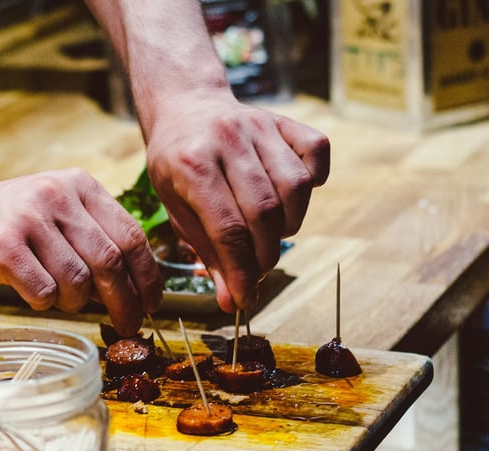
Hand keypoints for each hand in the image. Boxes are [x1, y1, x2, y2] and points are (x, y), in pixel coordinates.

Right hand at [0, 168, 162, 334]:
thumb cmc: (1, 226)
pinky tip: (32, 294)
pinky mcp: (2, 245)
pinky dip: (43, 303)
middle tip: (127, 326)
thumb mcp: (53, 214)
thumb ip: (91, 237)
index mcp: (78, 185)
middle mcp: (56, 194)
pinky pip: (43, 291)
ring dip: (76, 302)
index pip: (131, 234)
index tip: (153, 303)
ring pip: (78, 280)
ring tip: (62, 299)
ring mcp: (28, 218)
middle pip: (111, 260)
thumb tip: (136, 285)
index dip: (148, 276)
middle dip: (125, 302)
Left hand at [145, 88, 329, 311]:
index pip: (227, 229)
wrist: (184, 107)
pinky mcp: (282, 120)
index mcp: (191, 165)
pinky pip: (317, 151)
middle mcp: (228, 140)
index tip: (243, 299)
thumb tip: (231, 302)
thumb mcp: (176, 207)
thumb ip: (205, 252)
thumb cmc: (176, 166)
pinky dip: (315, 179)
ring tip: (270, 233)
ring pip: (296, 186)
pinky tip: (292, 196)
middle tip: (257, 267)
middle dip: (265, 254)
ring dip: (289, 224)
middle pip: (265, 211)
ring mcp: (259, 126)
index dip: (241, 272)